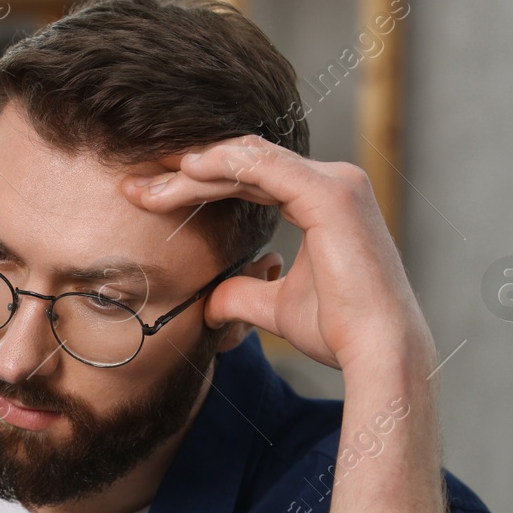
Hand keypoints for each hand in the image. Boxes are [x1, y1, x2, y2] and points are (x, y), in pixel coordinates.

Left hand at [120, 135, 432, 372]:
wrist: (375, 351)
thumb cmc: (336, 330)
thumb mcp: (274, 307)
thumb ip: (241, 294)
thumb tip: (210, 302)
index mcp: (322, 200)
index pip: (249, 179)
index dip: (198, 184)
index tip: (151, 196)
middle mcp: (333, 182)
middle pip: (244, 165)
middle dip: (186, 174)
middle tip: (136, 186)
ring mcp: (336, 183)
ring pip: (248, 161)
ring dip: (194, 170)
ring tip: (149, 182)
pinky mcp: (331, 195)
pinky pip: (266, 167)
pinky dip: (224, 164)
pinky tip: (188, 170)